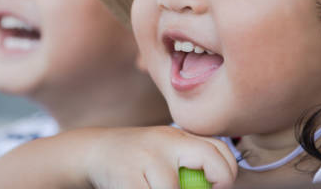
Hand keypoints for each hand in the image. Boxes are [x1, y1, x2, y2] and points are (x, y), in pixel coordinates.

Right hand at [84, 126, 236, 188]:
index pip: (219, 148)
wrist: (94, 151)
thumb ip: (191, 160)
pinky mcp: (128, 178)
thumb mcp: (165, 151)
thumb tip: (218, 185)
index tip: (218, 187)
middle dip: (220, 181)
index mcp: (179, 136)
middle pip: (210, 157)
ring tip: (158, 188)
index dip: (227, 172)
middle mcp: (166, 142)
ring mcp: (147, 158)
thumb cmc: (137, 158)